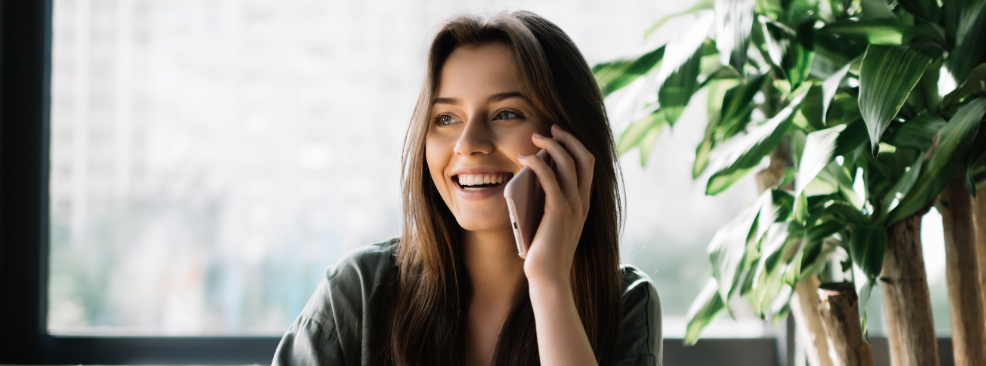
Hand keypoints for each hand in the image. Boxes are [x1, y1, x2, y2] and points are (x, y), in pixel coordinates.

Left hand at [517, 124, 593, 286]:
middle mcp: (583, 201)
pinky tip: (524, 158)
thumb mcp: (550, 221)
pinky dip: (537, 162)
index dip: (576, 145)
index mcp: (584, 203)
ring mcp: (574, 205)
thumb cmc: (545, 252)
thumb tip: (534, 175)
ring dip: (551, 144)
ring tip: (535, 138)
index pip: (588, 164)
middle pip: (583, 157)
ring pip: (568, 162)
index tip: (559, 134)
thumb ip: (549, 200)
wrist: (549, 277)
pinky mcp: (559, 210)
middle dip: (567, 138)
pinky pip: (549, 176)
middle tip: (550, 128)